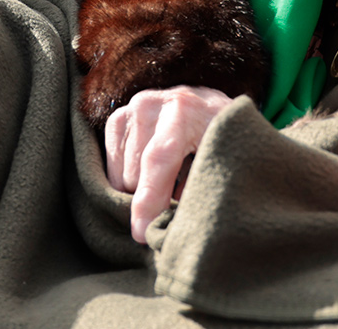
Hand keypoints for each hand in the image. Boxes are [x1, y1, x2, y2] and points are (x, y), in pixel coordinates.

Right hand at [103, 85, 238, 243]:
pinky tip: (150, 178)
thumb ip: (202, 185)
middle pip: (135, 173)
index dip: (150, 199)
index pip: (159, 158)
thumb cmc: (223, 141)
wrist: (211, 109)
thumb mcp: (225, 159)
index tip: (142, 233)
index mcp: (186, 111)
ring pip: (121, 175)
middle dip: (150, 202)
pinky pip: (112, 168)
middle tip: (173, 210)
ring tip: (169, 187)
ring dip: (140, 192)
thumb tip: (175, 225)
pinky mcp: (118, 118)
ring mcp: (133, 109)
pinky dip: (128, 181)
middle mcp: (154, 104)